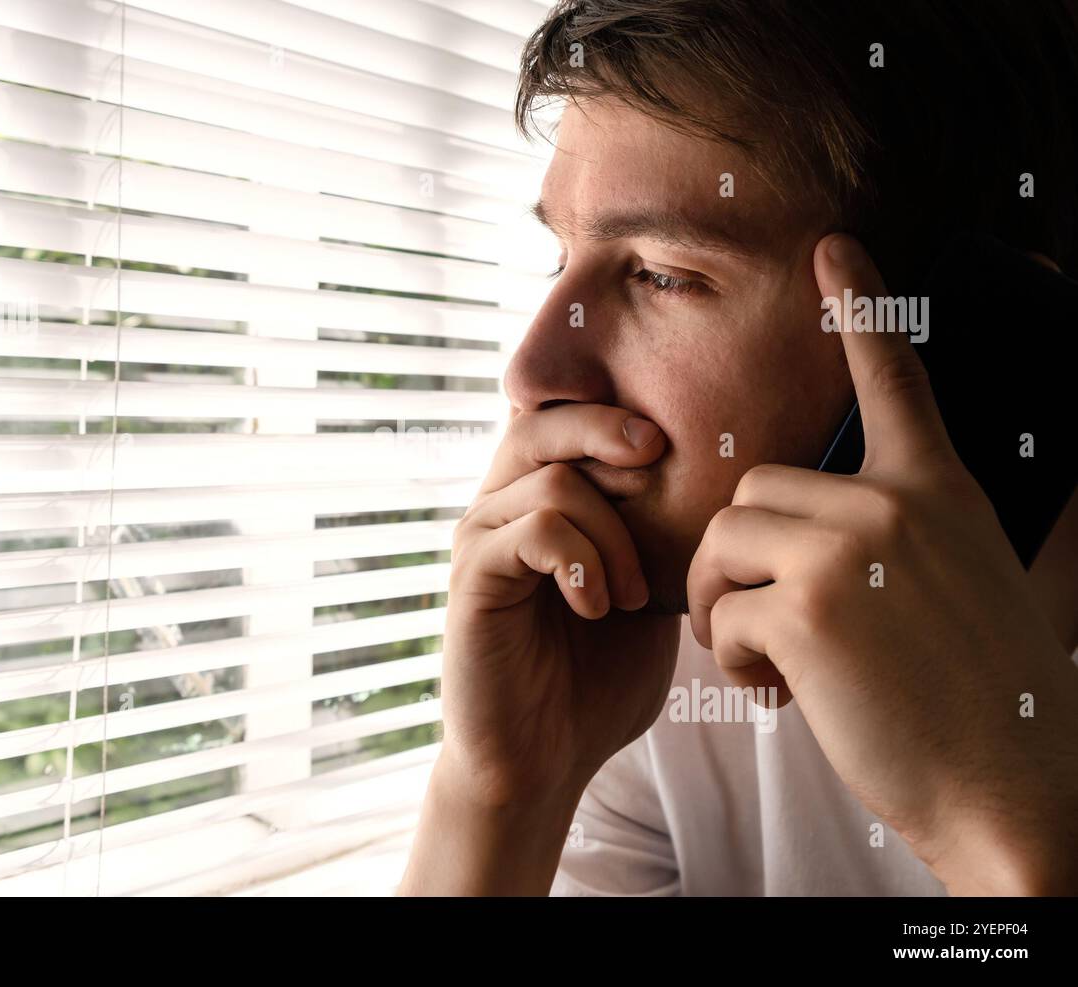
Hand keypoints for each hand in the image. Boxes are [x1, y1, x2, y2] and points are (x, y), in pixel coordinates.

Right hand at [441, 403, 679, 806]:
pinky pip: (533, 531)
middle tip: (657, 453)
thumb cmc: (594, 683)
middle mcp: (498, 511)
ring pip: (550, 482)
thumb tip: (713, 483)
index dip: (609, 413)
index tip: (671, 443)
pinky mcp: (472, 579)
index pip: (557, 421)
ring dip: (612, 533)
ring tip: (635, 596)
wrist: (542, 761)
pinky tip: (598, 607)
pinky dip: (580, 561)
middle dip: (603, 428)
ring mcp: (480, 542)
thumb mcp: (643, 596)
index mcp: (535, 506)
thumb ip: (654, 538)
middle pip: (537, 424)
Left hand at [687, 233, 1077, 893]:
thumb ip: (896, 535)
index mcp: (937, 490)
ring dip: (724, 609)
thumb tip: (810, 530)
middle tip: (769, 625)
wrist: (1016, 791)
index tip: (833, 246)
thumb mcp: (960, 584)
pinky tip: (784, 692)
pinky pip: (717, 613)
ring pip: (722, 545)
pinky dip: (732, 660)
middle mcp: (893, 504)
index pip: (894, 377)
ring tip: (778, 662)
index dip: (862, 307)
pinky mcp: (805, 608)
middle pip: (754, 492)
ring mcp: (849, 550)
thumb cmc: (980, 700)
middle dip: (739, 562)